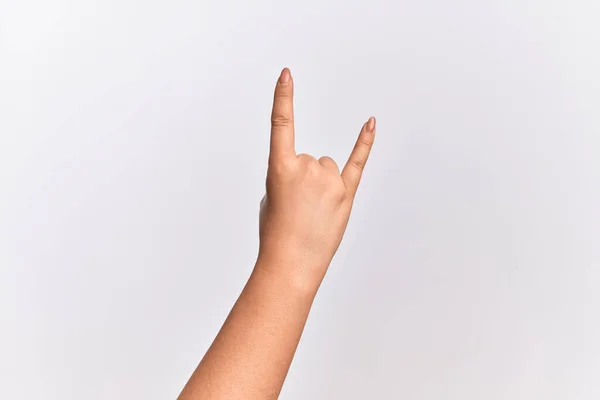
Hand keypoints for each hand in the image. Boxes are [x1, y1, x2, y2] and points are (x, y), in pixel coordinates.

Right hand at [257, 68, 375, 284]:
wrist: (291, 264)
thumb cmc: (276, 233)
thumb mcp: (270, 198)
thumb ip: (287, 175)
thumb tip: (307, 175)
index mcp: (280, 168)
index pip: (281, 124)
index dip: (283, 97)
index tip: (287, 75)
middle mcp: (307, 167)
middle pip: (310, 159)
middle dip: (304, 182)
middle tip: (298, 209)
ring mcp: (329, 180)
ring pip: (328, 168)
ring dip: (321, 186)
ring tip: (314, 212)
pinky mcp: (347, 193)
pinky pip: (357, 161)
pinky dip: (364, 143)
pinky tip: (370, 123)